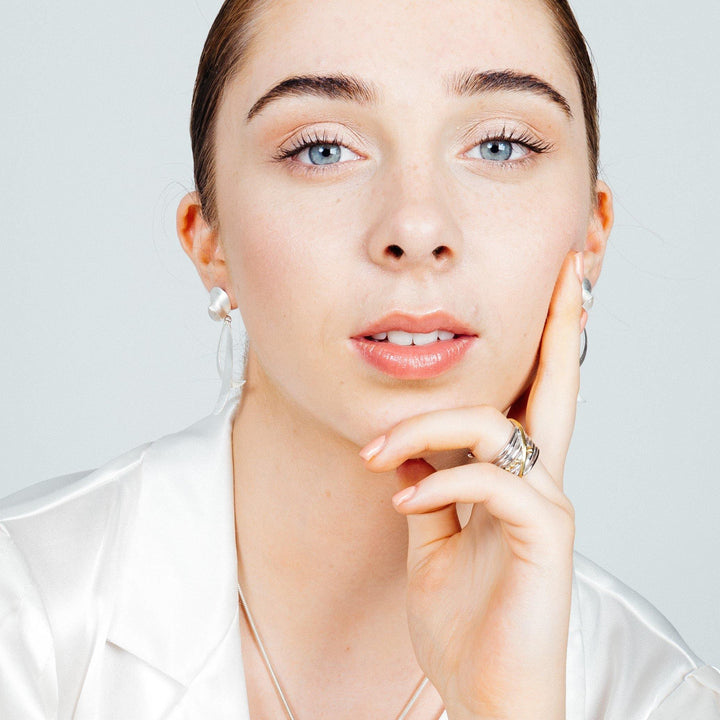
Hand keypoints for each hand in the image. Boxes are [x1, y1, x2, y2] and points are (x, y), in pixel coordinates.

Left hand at [360, 252, 583, 719]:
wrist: (483, 696)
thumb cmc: (464, 624)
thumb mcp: (434, 541)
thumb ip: (431, 486)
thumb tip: (409, 443)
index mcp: (515, 481)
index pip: (531, 400)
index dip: (543, 345)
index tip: (552, 293)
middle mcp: (540, 483)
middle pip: (557, 387)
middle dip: (560, 326)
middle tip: (569, 270)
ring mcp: (547, 506)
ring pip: (494, 426)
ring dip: (425, 426)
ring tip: (374, 454)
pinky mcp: (546, 535)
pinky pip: (488, 480)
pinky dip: (438, 479)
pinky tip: (402, 496)